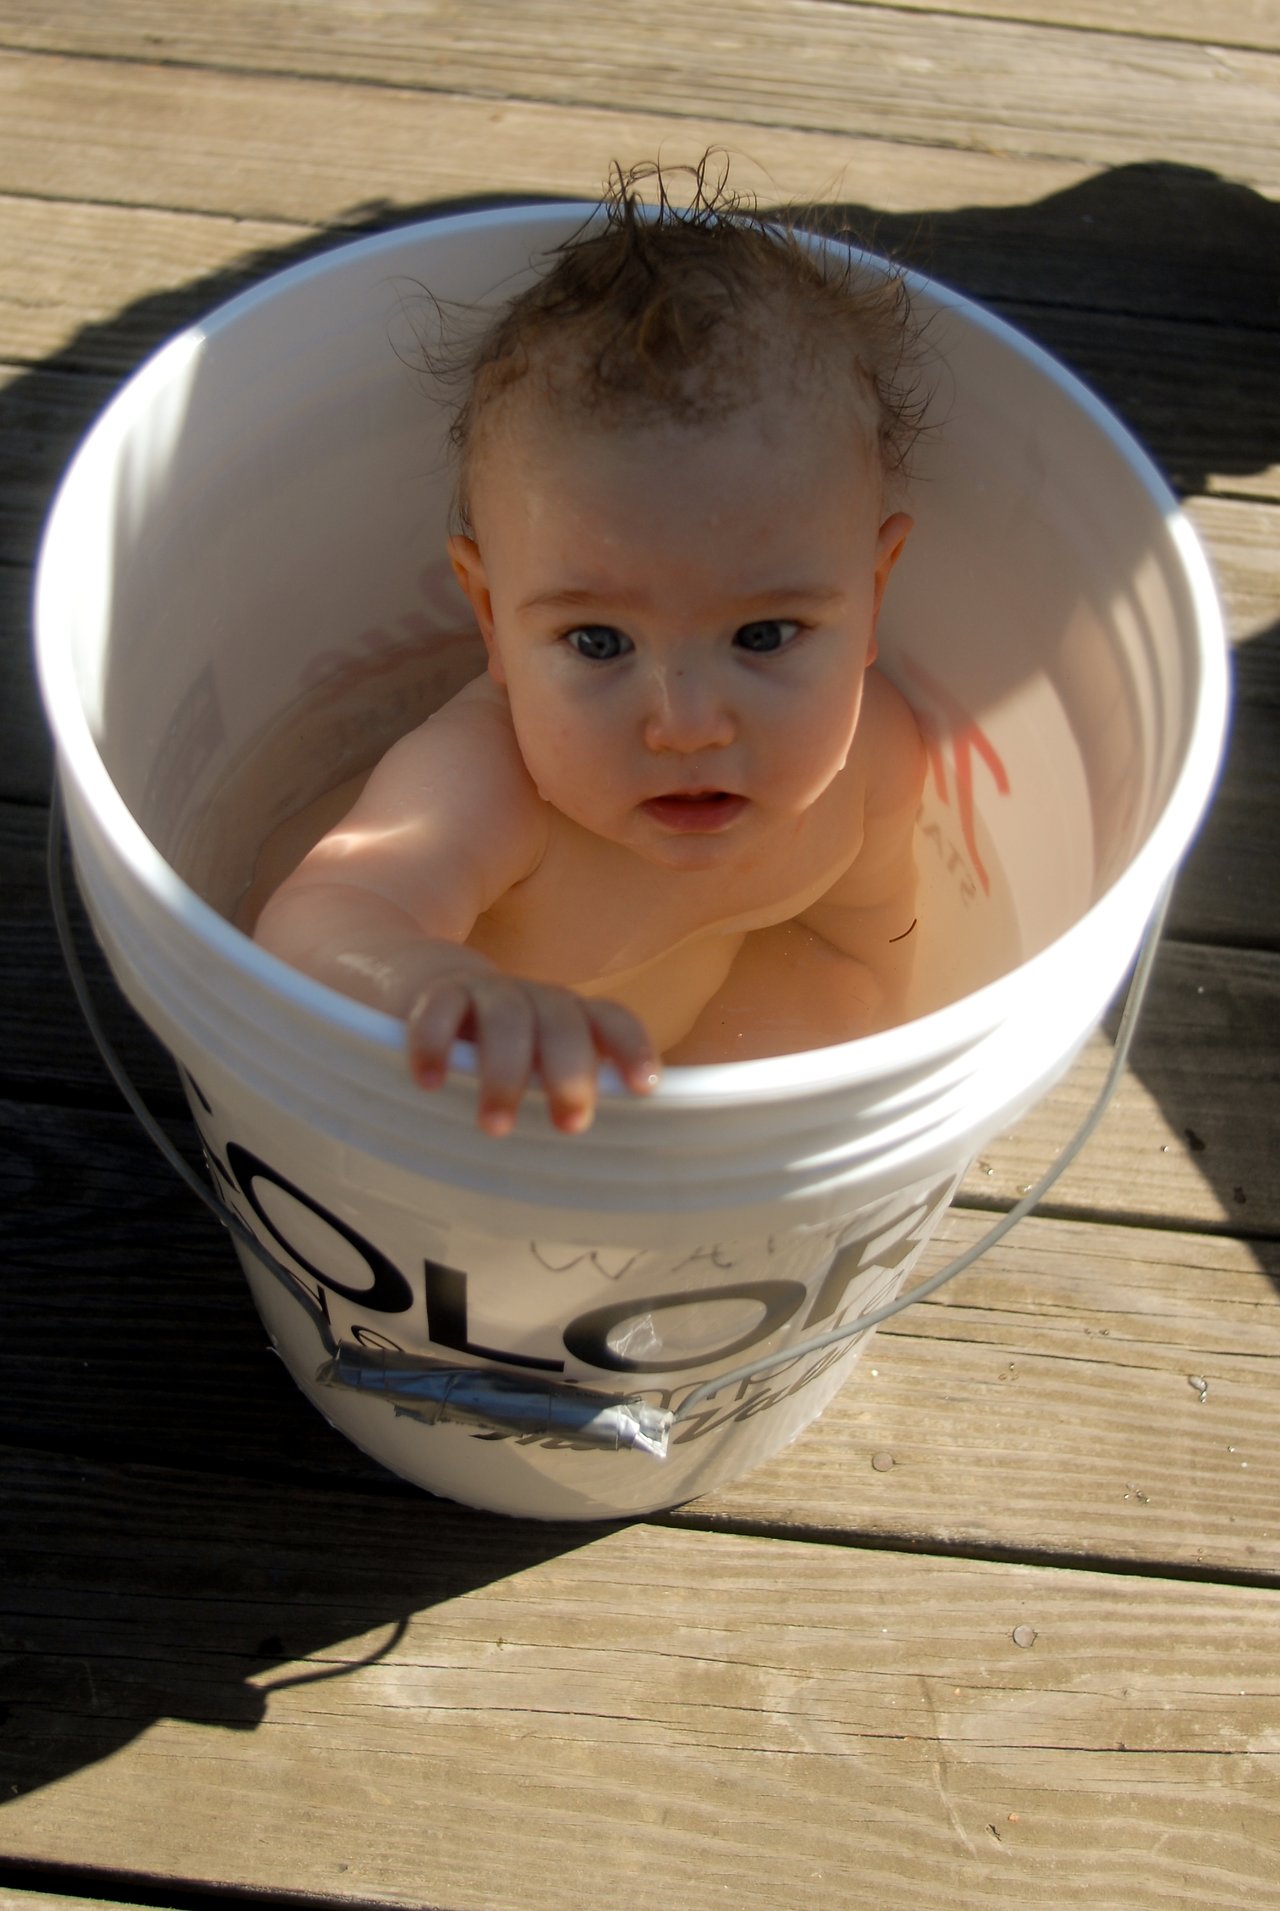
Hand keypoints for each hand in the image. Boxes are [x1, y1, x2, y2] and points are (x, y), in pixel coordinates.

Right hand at [406, 968, 659, 1135]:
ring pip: (507, 1017)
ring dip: (506, 1071)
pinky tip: (431, 1083)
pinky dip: (435, 1045)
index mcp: (567, 1017)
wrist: (414, 978)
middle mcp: (534, 999)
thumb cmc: (490, 1047)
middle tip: (570, 1125)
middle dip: (570, 1072)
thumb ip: (556, 1098)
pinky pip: (439, 1010)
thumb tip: (596, 1169)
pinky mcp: (435, 991)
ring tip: (495, 1126)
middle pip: (563, 1022)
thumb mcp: (531, 1065)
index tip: (643, 1088)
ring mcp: (485, 992)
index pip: (611, 1020)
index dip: (632, 1048)